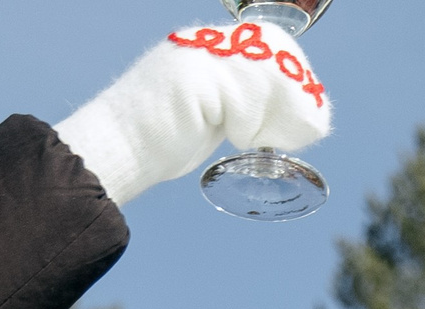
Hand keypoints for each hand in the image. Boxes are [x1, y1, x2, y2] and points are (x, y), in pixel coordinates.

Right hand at [52, 22, 330, 206]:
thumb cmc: (161, 141)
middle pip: (274, 51)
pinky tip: (234, 139)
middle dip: (295, 93)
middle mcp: (205, 43)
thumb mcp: (211, 114)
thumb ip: (239, 103)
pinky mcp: (193, 77)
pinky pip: (242, 99)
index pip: (269, 43)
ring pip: (263, 76)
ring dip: (268, 115)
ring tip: (254, 140)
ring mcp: (198, 56)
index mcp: (209, 48)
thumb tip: (282, 117)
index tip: (308, 116)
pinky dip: (247, 125)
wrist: (117, 149)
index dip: (295, 76)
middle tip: (305, 129)